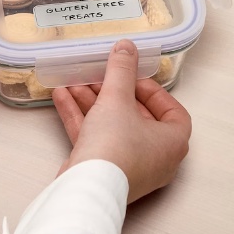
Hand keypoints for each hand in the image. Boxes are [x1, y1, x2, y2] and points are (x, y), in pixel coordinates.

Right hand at [52, 39, 191, 202]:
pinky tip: (61, 96)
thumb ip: (121, 69)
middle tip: (98, 74)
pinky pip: (94, 136)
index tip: (132, 76)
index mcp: (171, 141)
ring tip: (74, 80)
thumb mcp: (117, 97)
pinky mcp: (102, 169)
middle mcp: (154, 156)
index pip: (172, 111)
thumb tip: (127, 46)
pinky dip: (79, 116)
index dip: (152, 90)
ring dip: (92, 100)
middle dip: (112, 90)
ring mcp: (127, 164)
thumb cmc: (115, 145)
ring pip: (111, 124)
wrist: (87, 187)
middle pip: (135, 115)